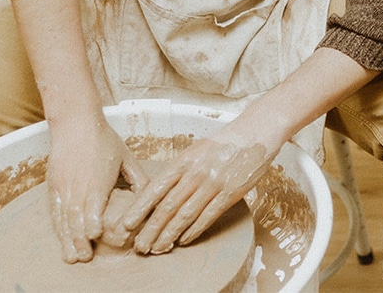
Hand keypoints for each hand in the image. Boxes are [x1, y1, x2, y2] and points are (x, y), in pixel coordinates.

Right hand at [45, 113, 148, 262]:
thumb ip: (138, 178)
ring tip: (72, 256)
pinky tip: (62, 238)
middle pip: (77, 217)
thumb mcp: (126, 157)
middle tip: (85, 257)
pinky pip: (55, 211)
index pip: (93, 204)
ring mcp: (64, 187)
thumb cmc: (104, 139)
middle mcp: (79, 185)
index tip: (97, 236)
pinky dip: (58, 227)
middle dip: (80, 239)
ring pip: (64, 218)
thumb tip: (150, 195)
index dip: (93, 221)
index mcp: (98, 179)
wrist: (75, 123)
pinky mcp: (54, 186)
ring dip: (67, 238)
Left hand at [122, 131, 274, 253]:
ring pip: (184, 215)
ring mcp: (213, 183)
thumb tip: (158, 190)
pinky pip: (208, 216)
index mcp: (184, 160)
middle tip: (140, 246)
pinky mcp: (230, 192)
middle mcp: (195, 172)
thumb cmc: (224, 143)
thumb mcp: (195, 150)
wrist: (255, 133)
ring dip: (169, 235)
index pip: (155, 188)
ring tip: (158, 248)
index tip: (127, 224)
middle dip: (150, 229)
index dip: (139, 208)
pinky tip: (184, 240)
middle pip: (167, 206)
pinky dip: (194, 231)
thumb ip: (178, 169)